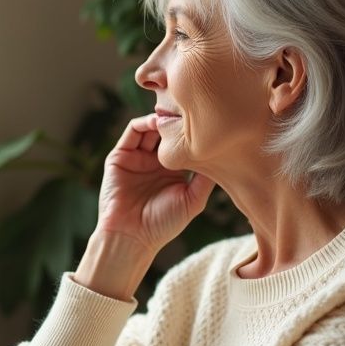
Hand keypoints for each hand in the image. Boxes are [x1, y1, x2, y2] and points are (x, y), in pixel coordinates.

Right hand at [74, 114, 215, 298]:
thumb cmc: (163, 224)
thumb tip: (224, 154)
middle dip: (178, 120)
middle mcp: (155, 162)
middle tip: (191, 109)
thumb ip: (206, 178)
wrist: (131, 236)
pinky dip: (144, 122)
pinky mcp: (120, 156)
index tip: (208, 120)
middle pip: (168, 131)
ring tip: (174, 115)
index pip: (184, 143)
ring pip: (151, 128)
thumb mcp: (193, 199)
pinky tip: (157, 122)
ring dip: (162, 118)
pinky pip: (132, 132)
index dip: (194, 132)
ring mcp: (137, 157)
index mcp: (174, 171)